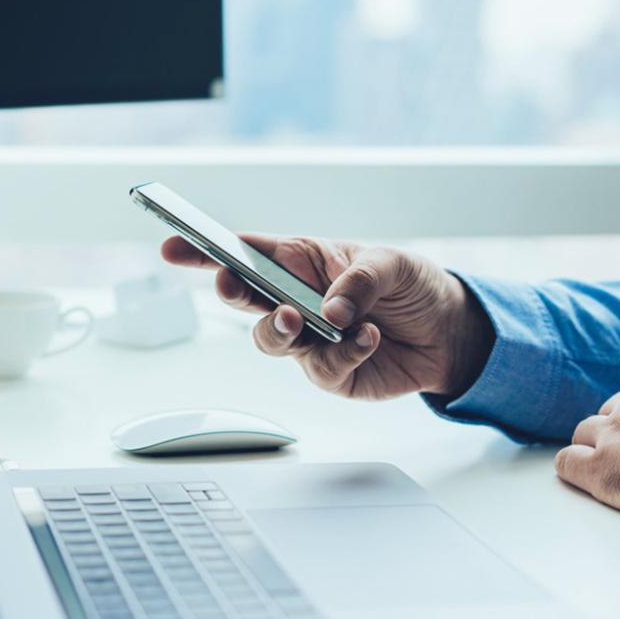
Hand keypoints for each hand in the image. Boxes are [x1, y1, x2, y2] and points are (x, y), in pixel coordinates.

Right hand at [161, 234, 493, 399]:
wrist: (448, 333)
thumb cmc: (412, 285)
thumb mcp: (392, 263)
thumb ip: (359, 280)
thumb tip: (331, 312)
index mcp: (301, 260)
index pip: (244, 252)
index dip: (203, 249)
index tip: (172, 246)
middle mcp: (295, 299)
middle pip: (244, 296)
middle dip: (230, 290)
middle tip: (230, 285)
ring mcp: (307, 339)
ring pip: (269, 338)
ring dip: (278, 329)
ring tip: (302, 319)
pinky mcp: (329, 372)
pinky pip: (321, 366)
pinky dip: (345, 351)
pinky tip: (368, 336)